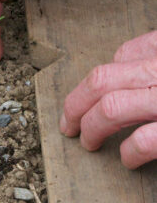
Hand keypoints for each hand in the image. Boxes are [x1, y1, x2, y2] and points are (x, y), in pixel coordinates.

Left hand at [60, 31, 156, 167]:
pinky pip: (145, 140)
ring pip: (112, 107)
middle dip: (76, 104)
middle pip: (102, 80)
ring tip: (88, 143)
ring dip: (91, 127)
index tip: (88, 96)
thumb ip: (150, 57)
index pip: (122, 55)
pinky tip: (127, 159)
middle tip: (67, 124)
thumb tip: (121, 61)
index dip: (98, 79)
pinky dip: (129, 151)